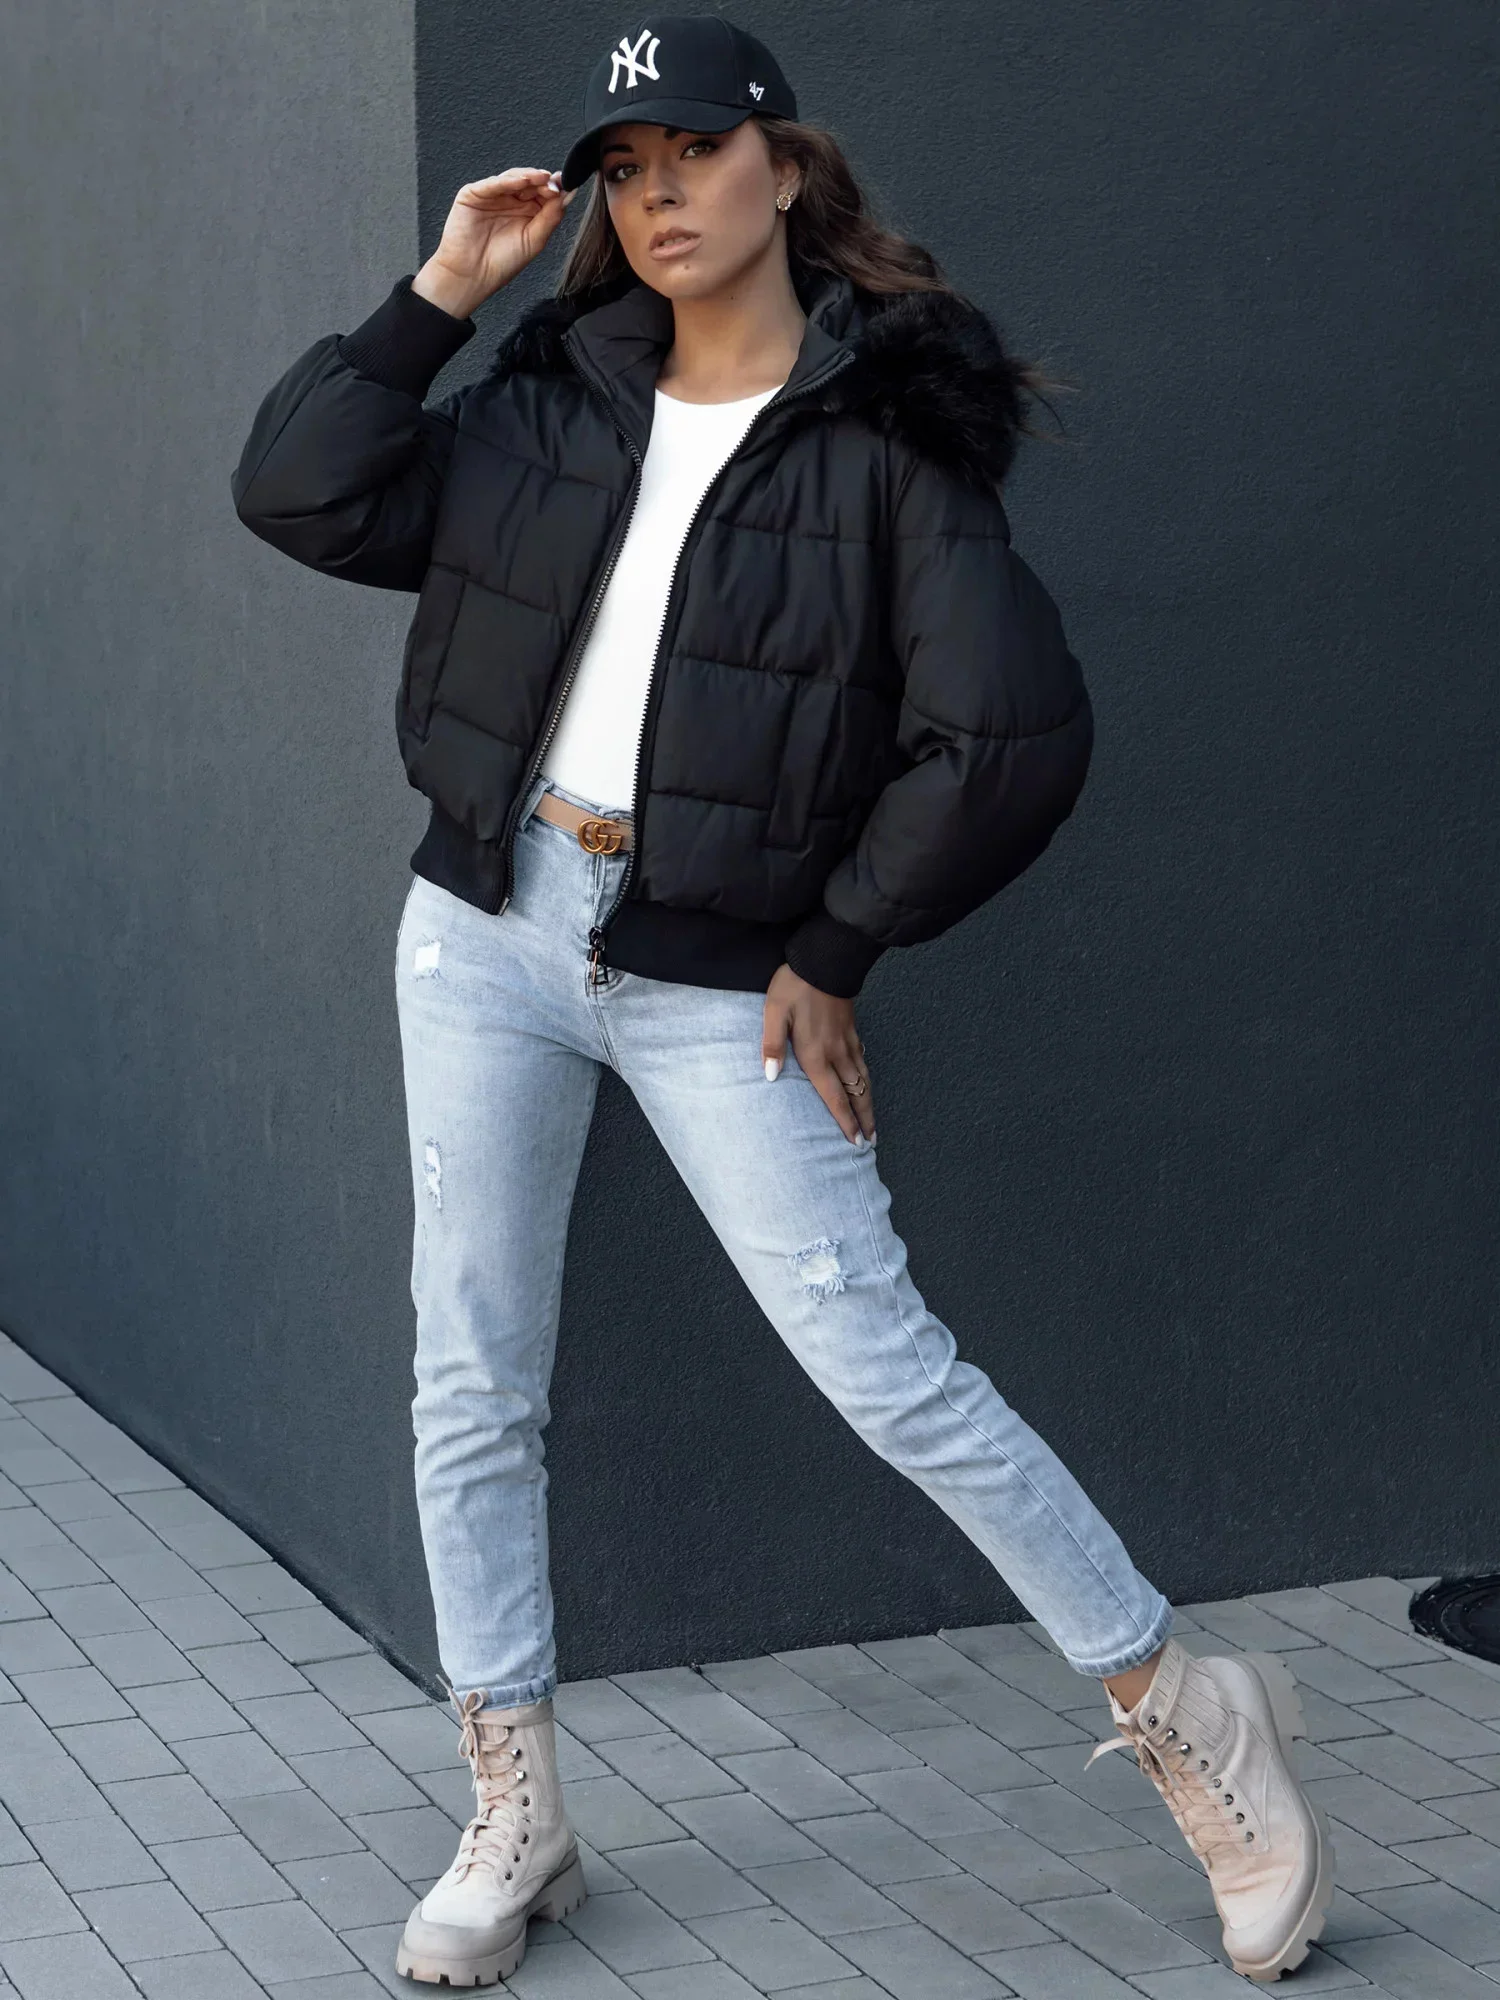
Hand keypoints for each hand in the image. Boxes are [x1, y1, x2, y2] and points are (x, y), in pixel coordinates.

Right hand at [412, 168, 577, 320]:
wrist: (472, 275)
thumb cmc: (500, 263)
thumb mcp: (534, 240)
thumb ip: (551, 217)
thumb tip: (567, 196)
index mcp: (527, 213)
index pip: (544, 194)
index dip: (555, 189)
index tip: (567, 188)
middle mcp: (511, 202)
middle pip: (530, 183)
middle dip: (544, 182)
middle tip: (556, 184)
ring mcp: (493, 195)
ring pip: (513, 178)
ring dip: (530, 177)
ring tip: (543, 179)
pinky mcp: (474, 193)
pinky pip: (493, 183)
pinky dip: (508, 181)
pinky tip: (522, 181)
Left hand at [763, 964, 875, 1145]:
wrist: (825, 958)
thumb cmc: (796, 985)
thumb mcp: (775, 1012)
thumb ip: (772, 1045)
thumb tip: (771, 1076)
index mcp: (816, 1053)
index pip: (833, 1096)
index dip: (845, 1121)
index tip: (854, 1142)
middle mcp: (836, 1052)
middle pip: (855, 1093)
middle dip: (863, 1120)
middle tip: (870, 1141)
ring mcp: (848, 1040)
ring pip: (863, 1079)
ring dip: (868, 1102)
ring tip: (873, 1122)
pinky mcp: (852, 1028)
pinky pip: (863, 1060)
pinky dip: (866, 1077)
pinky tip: (864, 1081)